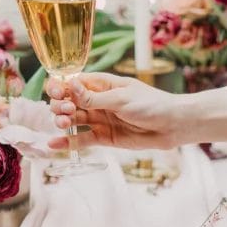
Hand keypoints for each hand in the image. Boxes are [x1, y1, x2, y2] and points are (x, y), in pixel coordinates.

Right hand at [46, 72, 226, 149]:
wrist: (173, 126)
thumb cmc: (151, 104)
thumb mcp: (121, 98)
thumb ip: (94, 97)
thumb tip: (70, 86)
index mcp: (102, 84)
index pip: (74, 83)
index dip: (61, 86)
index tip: (55, 92)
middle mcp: (97, 101)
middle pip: (69, 102)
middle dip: (61, 105)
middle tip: (65, 111)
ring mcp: (99, 119)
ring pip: (73, 120)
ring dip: (63, 121)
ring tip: (62, 125)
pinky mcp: (104, 137)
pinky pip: (82, 139)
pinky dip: (68, 142)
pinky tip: (54, 144)